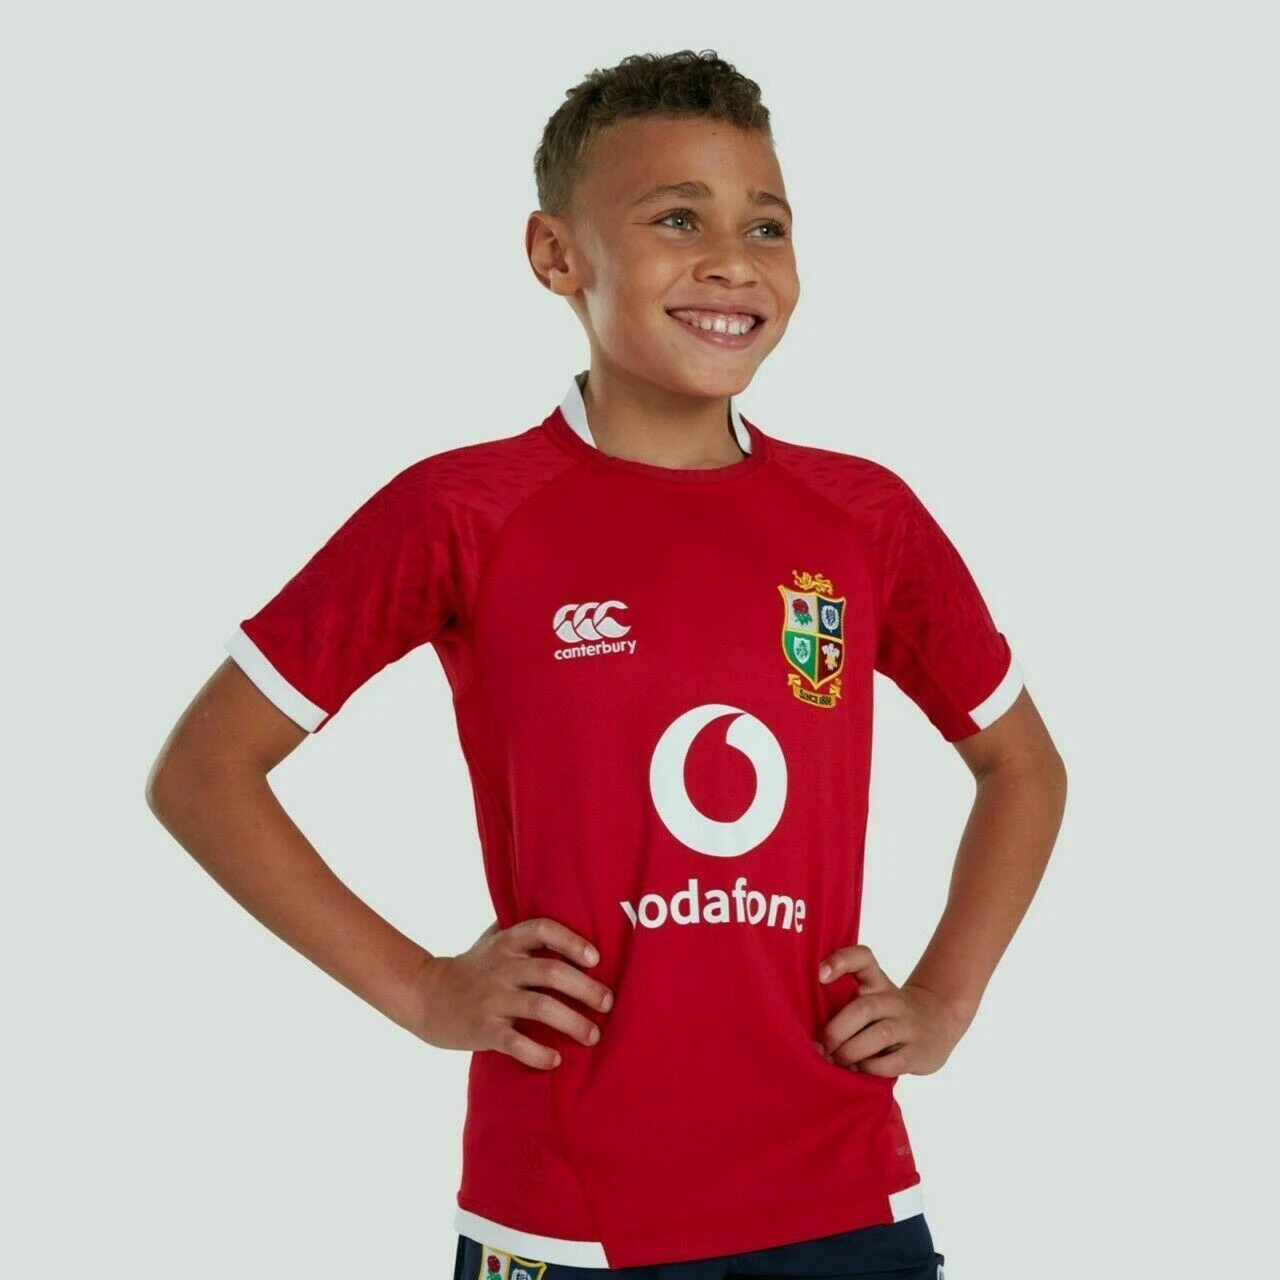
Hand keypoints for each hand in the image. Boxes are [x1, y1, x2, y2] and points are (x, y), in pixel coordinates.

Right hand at [402, 917, 613, 1069]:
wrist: (425, 996)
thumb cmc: (470, 968)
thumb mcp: (490, 941)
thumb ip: (521, 929)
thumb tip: (563, 911)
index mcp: (506, 943)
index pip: (543, 929)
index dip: (572, 941)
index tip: (596, 959)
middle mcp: (501, 967)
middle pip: (551, 972)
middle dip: (586, 989)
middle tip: (608, 1003)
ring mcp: (492, 999)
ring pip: (540, 1007)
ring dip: (572, 1022)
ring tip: (593, 1036)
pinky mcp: (483, 1029)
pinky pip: (515, 1042)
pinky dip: (538, 1052)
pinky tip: (555, 1060)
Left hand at [813, 944, 968, 1076]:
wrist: (937, 1022)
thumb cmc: (886, 1013)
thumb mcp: (869, 995)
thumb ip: (841, 1001)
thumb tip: (807, 1033)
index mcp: (876, 982)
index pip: (863, 958)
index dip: (840, 961)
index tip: (819, 975)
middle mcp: (892, 1000)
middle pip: (863, 1008)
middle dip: (837, 1030)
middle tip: (821, 1047)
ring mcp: (907, 1025)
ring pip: (878, 1035)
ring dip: (851, 1052)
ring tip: (837, 1061)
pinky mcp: (917, 1051)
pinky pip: (892, 1062)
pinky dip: (870, 1069)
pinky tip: (859, 1072)